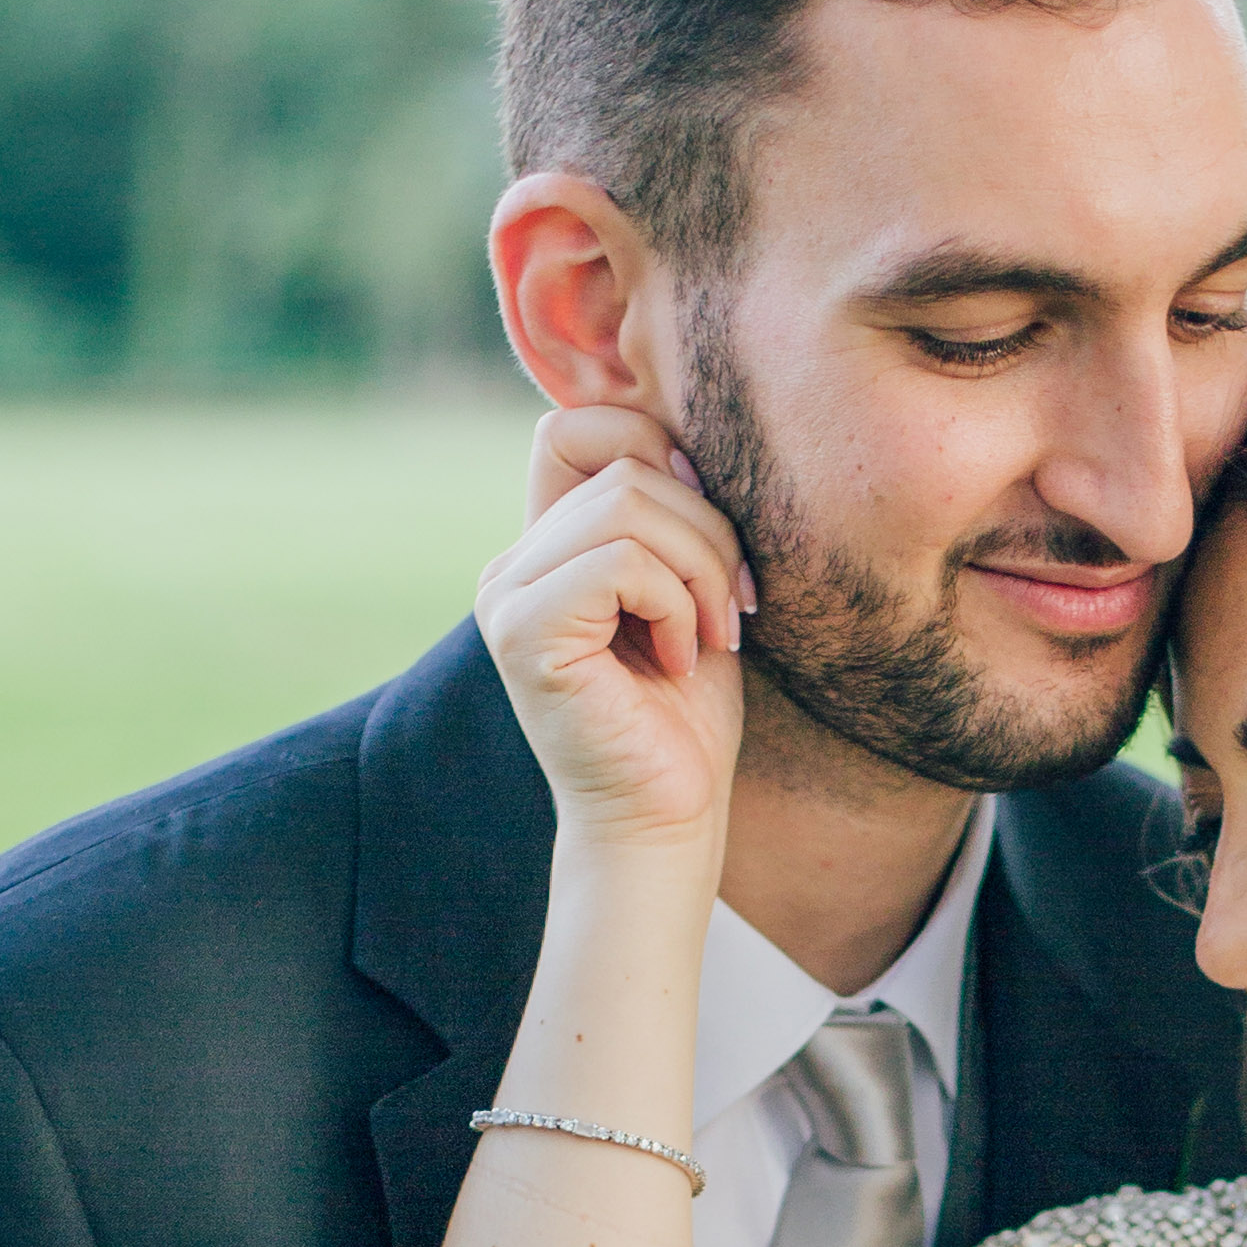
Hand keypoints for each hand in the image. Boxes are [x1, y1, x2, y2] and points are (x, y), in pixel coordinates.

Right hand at [475, 406, 753, 854]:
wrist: (666, 819)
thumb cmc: (684, 719)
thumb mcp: (691, 593)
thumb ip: (674, 517)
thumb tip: (686, 448)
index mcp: (546, 548)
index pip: (575, 427)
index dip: (652, 445)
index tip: (712, 529)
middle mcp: (513, 566)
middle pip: (622, 463)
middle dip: (707, 527)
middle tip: (737, 607)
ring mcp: (509, 597)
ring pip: (627, 506)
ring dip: (701, 569)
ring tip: (713, 637)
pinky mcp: (524, 634)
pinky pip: (618, 563)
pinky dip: (674, 605)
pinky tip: (680, 659)